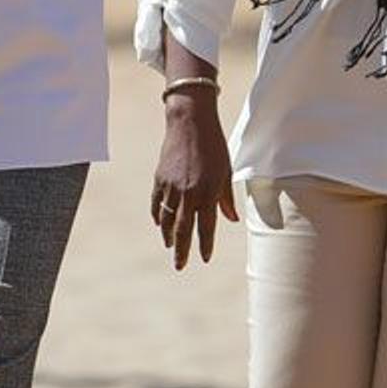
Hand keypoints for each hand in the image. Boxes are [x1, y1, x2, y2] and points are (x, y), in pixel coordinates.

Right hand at [150, 94, 237, 268]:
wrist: (189, 121)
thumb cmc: (214, 145)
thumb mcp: (226, 171)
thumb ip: (226, 198)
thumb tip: (230, 219)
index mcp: (208, 192)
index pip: (206, 227)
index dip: (205, 245)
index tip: (204, 258)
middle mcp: (188, 193)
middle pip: (183, 229)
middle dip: (182, 250)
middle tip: (180, 266)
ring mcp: (171, 187)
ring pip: (167, 219)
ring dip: (169, 235)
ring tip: (171, 246)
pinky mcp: (159, 178)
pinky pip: (156, 203)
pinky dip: (157, 216)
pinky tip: (159, 224)